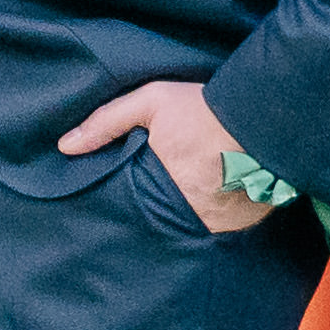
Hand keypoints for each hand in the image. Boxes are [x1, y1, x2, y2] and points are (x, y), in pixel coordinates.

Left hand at [62, 77, 286, 233]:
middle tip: (159, 198)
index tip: (127, 197)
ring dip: (187, 216)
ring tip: (188, 199)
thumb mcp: (151, 102)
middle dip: (157, 212)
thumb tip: (65, 147)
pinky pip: (221, 227)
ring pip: (190, 227)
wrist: (265, 117)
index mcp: (158, 186)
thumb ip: (106, 122)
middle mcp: (186, 211)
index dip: (129, 203)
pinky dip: (215, 216)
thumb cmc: (204, 109)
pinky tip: (216, 199)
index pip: (131, 208)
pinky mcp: (242, 223)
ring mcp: (215, 221)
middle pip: (160, 220)